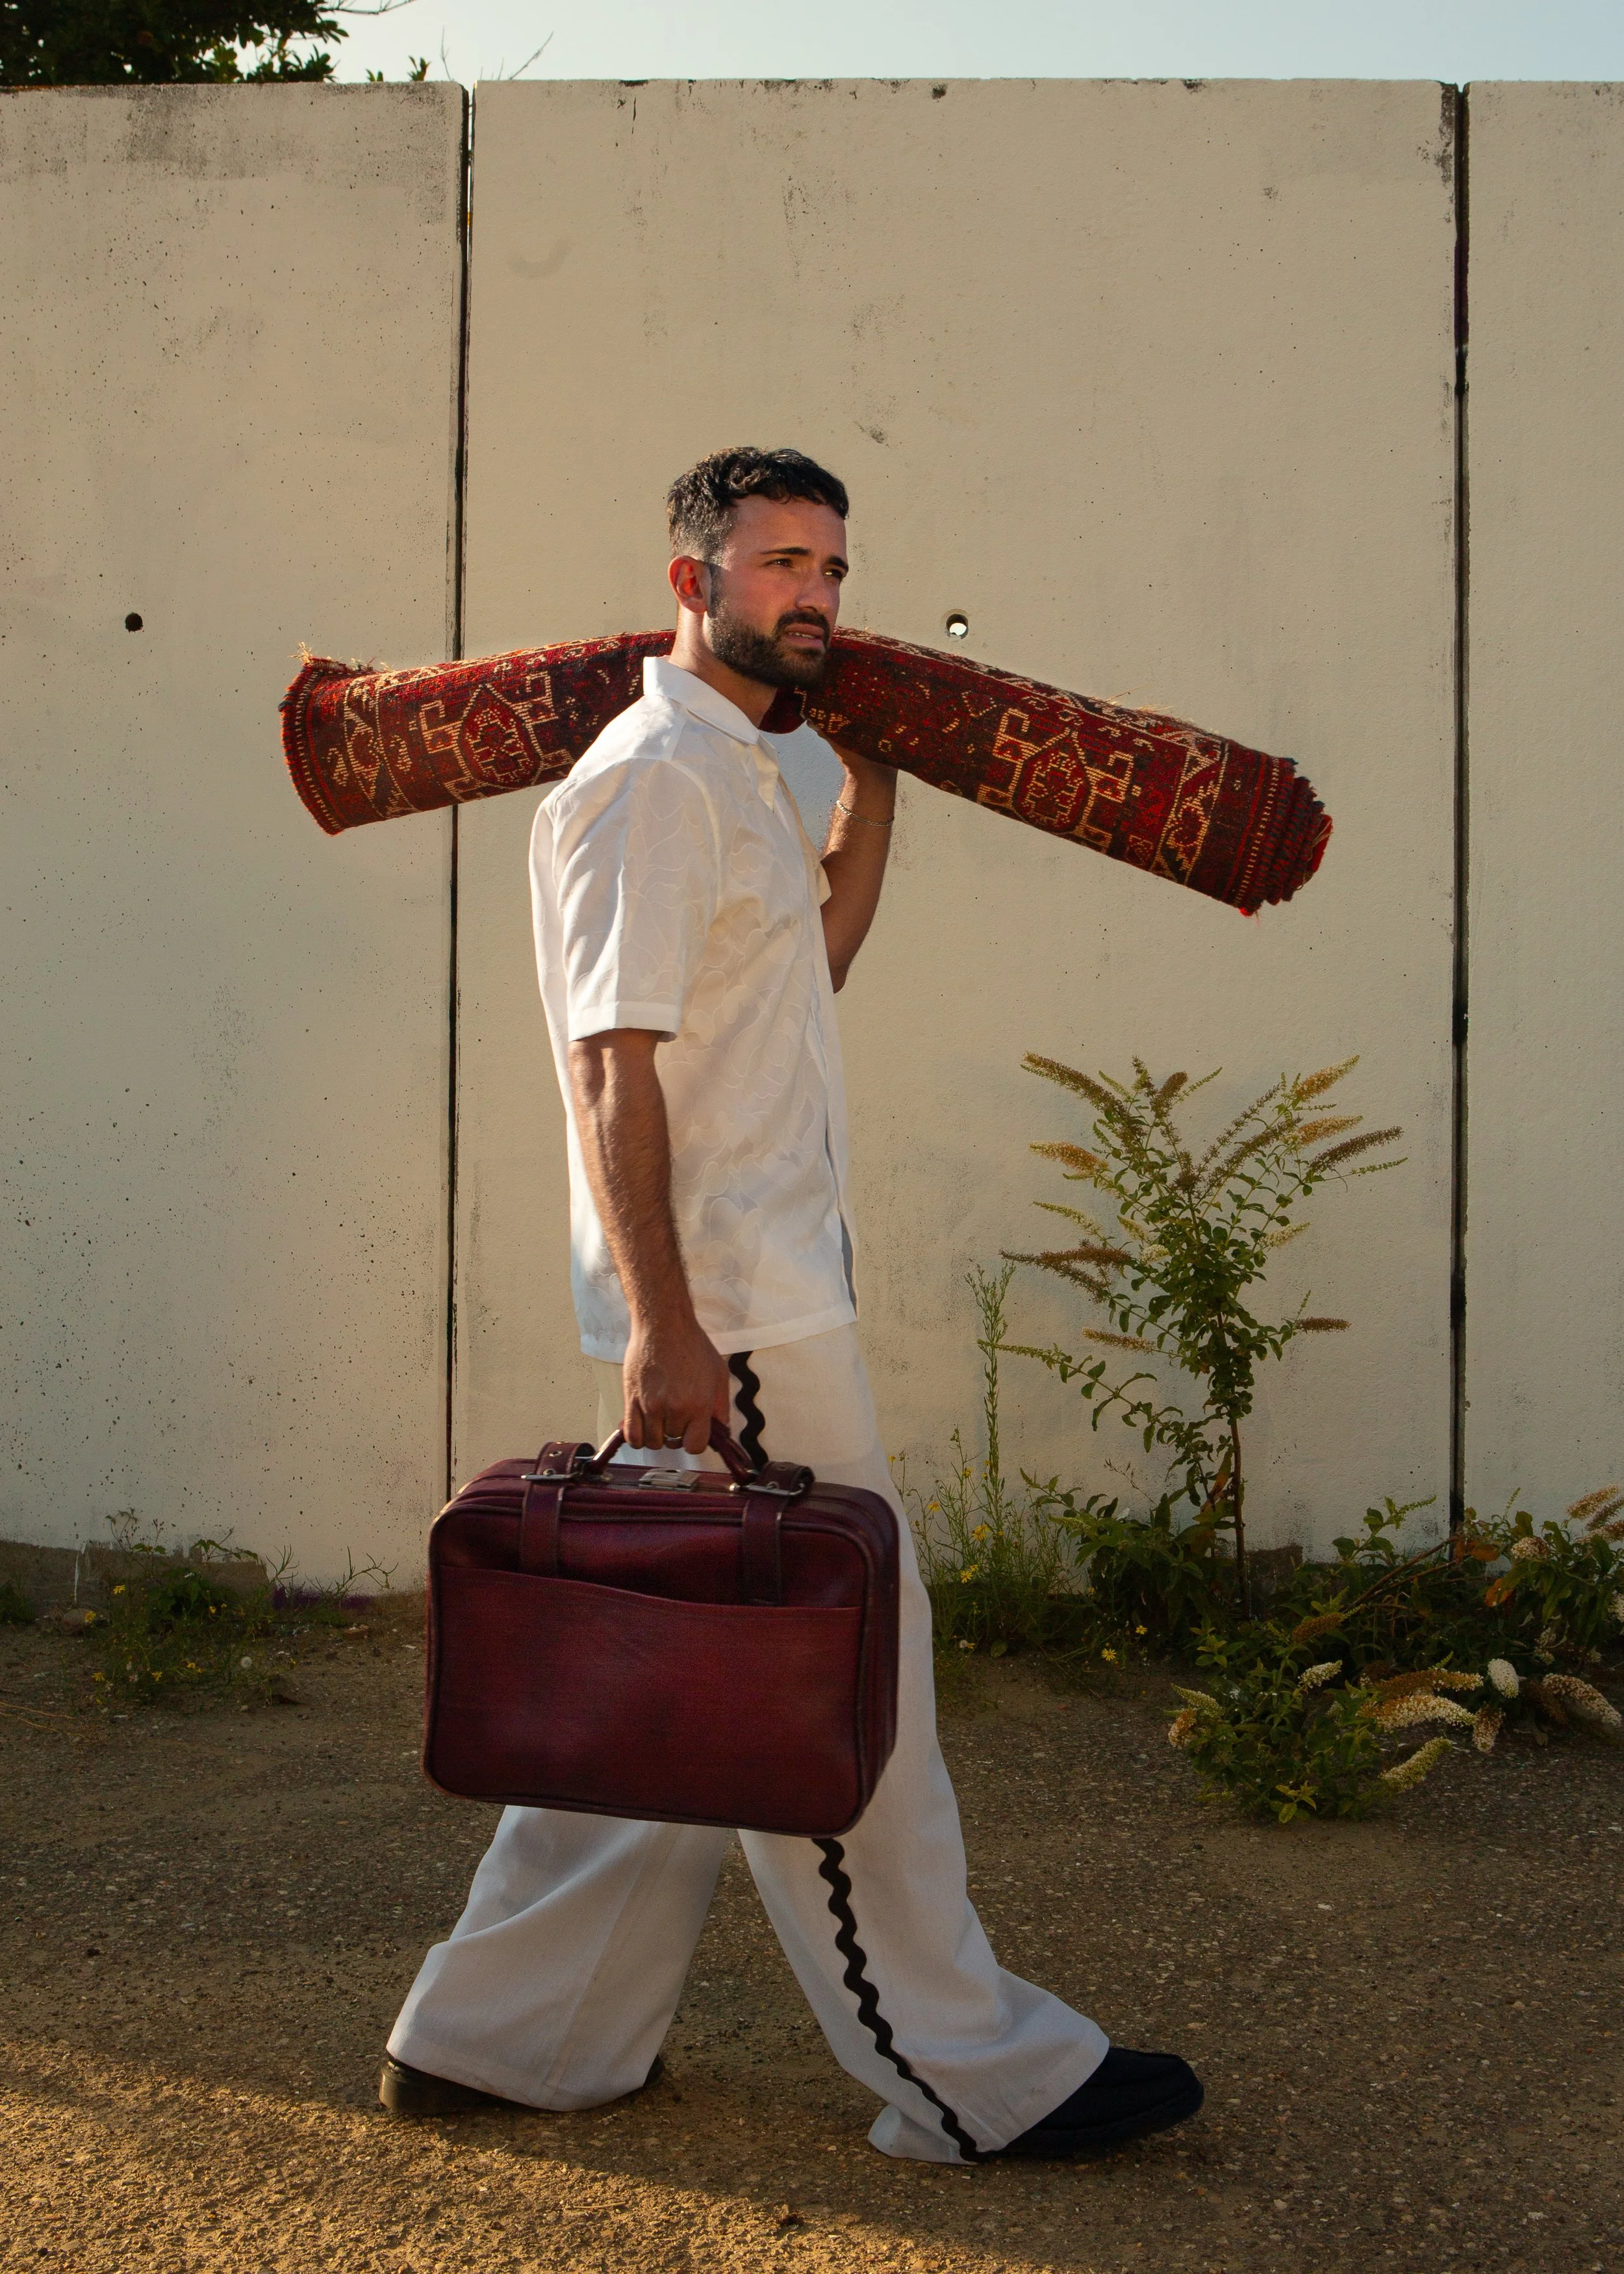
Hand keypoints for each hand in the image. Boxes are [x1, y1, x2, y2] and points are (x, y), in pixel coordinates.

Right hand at [623, 1314, 730, 1455]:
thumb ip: (720, 1406)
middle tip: (676, 1416)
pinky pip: (632, 1435)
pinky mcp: (631, 1399)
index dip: (694, 1440)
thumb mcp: (718, 1374)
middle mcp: (674, 1409)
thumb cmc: (692, 1345)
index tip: (692, 1431)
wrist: (663, 1324)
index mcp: (698, 1404)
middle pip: (672, 1443)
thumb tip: (722, 1430)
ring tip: (659, 1419)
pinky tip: (643, 1425)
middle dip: (675, 1433)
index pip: (695, 1446)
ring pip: (651, 1442)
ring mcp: (650, 1405)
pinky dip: (637, 1437)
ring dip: (656, 1435)